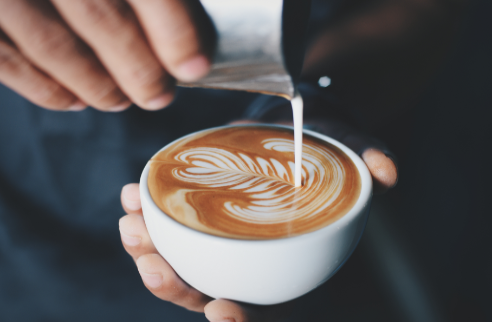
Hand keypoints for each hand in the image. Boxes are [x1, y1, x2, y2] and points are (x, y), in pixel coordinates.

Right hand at [0, 0, 212, 111]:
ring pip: (54, 45)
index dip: (174, 30)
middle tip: (159, 96)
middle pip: (101, 17)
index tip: (194, 67)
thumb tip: (189, 29)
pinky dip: (46, 89)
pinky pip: (7, 61)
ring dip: (97, 84)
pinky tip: (75, 101)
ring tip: (120, 101)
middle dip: (138, 69)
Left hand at [118, 125, 397, 320]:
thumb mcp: (349, 145)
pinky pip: (171, 230)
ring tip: (132, 226)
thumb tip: (387, 171)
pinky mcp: (205, 217)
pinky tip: (133, 199)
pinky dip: (150, 220)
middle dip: (176, 286)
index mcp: (293, 261)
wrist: (296, 122)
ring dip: (149, 254)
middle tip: (152, 264)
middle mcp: (256, 260)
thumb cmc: (324, 142)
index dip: (245, 321)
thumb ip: (369, 157)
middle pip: (212, 293)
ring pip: (183, 266)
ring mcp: (226, 242)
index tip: (221, 309)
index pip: (271, 308)